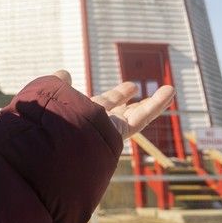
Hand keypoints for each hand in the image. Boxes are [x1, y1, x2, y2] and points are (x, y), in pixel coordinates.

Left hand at [53, 69, 174, 139]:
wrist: (54, 149)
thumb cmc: (50, 124)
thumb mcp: (52, 96)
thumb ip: (58, 85)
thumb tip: (64, 73)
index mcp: (78, 117)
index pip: (94, 103)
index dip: (102, 94)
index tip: (107, 84)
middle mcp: (94, 125)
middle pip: (113, 110)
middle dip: (122, 98)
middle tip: (131, 88)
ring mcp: (108, 130)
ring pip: (135, 116)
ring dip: (152, 102)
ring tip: (167, 91)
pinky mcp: (119, 132)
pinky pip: (141, 119)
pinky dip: (157, 104)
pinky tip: (171, 91)